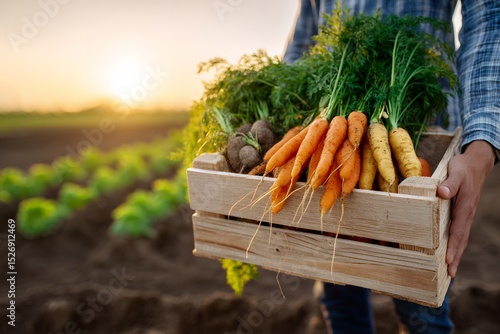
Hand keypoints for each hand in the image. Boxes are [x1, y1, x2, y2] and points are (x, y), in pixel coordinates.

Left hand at [437, 140, 494, 276]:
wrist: (476, 163)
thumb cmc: (462, 168)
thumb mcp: (455, 172)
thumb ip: (448, 183)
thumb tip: (441, 193)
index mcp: (464, 207)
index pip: (458, 231)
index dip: (453, 246)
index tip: (448, 260)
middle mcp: (466, 214)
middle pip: (461, 239)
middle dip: (456, 257)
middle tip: (450, 274)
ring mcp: (466, 214)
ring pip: (461, 237)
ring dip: (456, 253)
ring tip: (450, 270)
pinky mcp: (463, 213)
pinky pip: (460, 231)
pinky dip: (456, 243)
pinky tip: (450, 251)